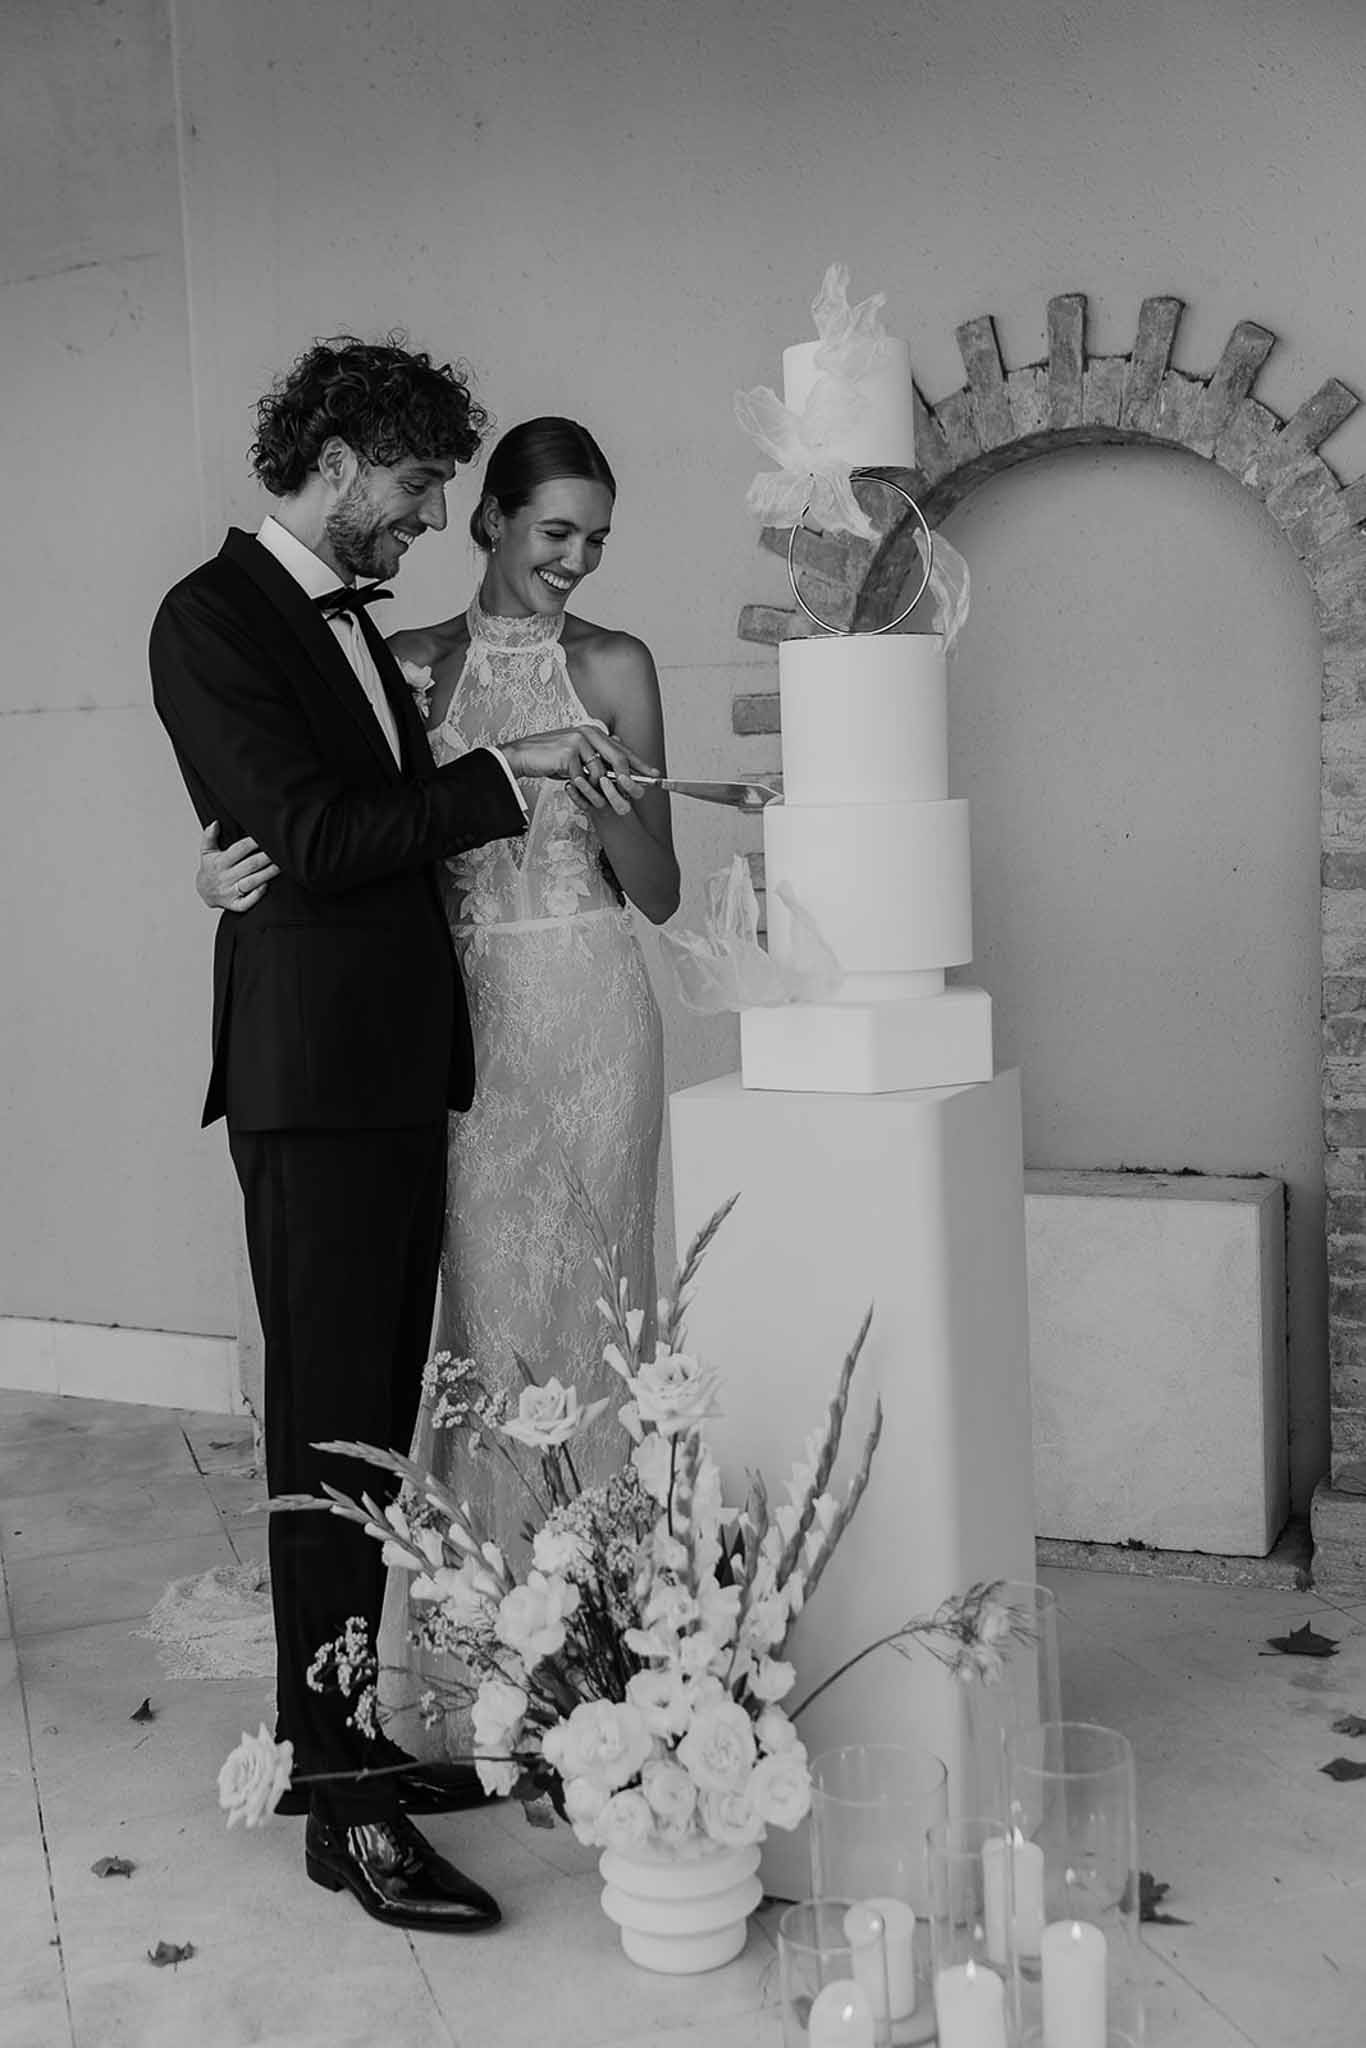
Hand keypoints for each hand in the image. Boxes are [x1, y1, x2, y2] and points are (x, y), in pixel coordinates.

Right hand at [197, 821, 278, 912]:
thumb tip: (215, 823)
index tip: (265, 836)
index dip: (253, 843)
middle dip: (266, 858)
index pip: (238, 850)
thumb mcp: (206, 852)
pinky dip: (257, 895)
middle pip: (249, 865)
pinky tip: (267, 885)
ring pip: (251, 883)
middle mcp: (225, 877)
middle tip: (280, 850)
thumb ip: (209, 836)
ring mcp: (230, 892)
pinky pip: (246, 903)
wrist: (203, 892)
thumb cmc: (210, 869)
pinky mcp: (234, 904)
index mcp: (220, 862)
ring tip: (280, 866)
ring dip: (267, 874)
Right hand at [499, 725, 657, 810]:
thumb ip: (595, 758)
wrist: (521, 756)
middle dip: (629, 779)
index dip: (639, 763)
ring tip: (592, 796)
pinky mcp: (568, 753)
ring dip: (598, 790)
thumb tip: (618, 765)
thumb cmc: (549, 758)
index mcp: (592, 732)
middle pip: (618, 758)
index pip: (621, 748)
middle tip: (637, 794)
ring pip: (600, 772)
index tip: (654, 774)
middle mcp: (588, 733)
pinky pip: (583, 777)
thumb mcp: (576, 757)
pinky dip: (581, 788)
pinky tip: (573, 786)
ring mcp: (578, 741)